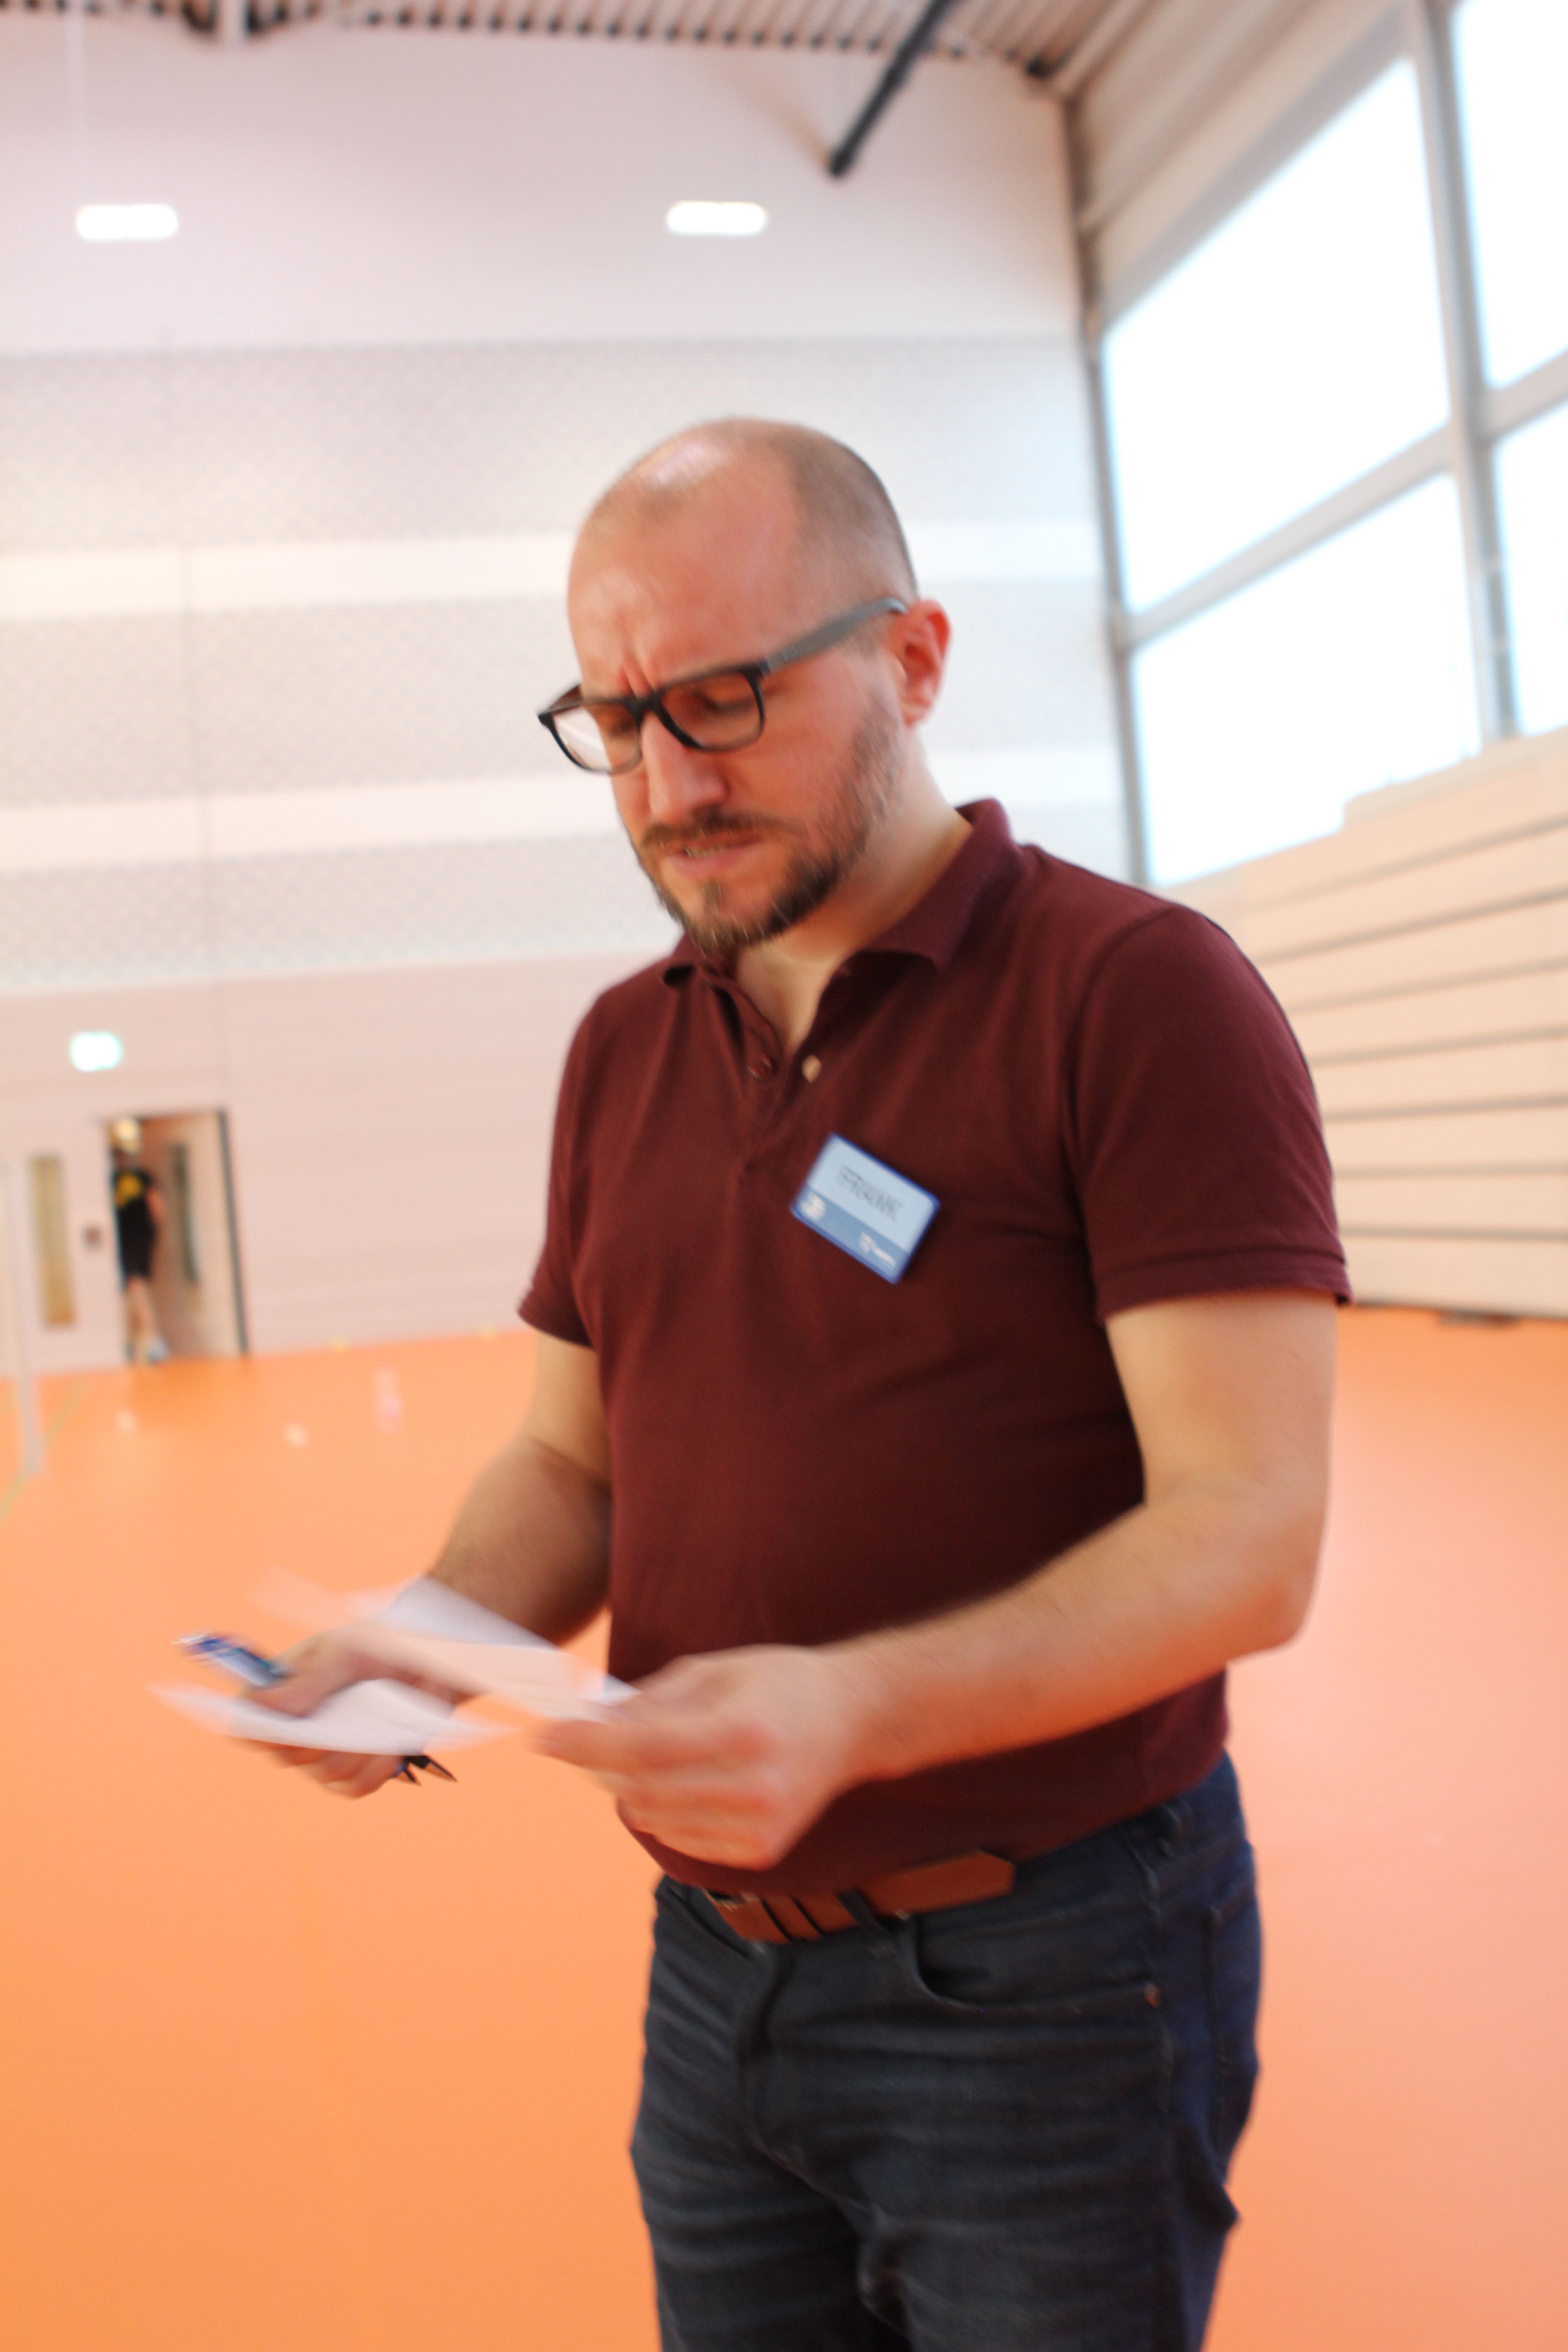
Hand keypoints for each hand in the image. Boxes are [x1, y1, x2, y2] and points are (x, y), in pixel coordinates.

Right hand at [246, 1629, 464, 1801]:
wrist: (430, 1660)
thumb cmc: (379, 1644)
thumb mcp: (345, 1651)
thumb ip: (307, 1681)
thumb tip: (257, 1706)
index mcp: (280, 1692)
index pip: (247, 1724)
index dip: (257, 1730)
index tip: (286, 1723)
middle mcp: (296, 1729)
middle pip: (286, 1755)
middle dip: (321, 1734)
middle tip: (349, 1706)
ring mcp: (326, 1754)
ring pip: (326, 1773)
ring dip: (357, 1747)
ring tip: (379, 1716)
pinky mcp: (357, 1771)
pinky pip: (356, 1786)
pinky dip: (377, 1765)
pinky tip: (391, 1742)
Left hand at [535, 1645, 874, 1869]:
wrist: (851, 1721)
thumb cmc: (777, 1683)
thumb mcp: (714, 1670)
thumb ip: (650, 1702)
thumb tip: (587, 1726)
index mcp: (742, 1731)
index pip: (640, 1749)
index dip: (583, 1744)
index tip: (543, 1736)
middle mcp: (753, 1787)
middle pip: (642, 1789)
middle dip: (600, 1766)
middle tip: (580, 1743)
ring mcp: (758, 1827)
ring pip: (655, 1820)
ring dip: (631, 1790)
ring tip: (643, 1758)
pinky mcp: (759, 1851)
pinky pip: (681, 1840)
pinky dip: (663, 1813)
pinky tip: (683, 1784)